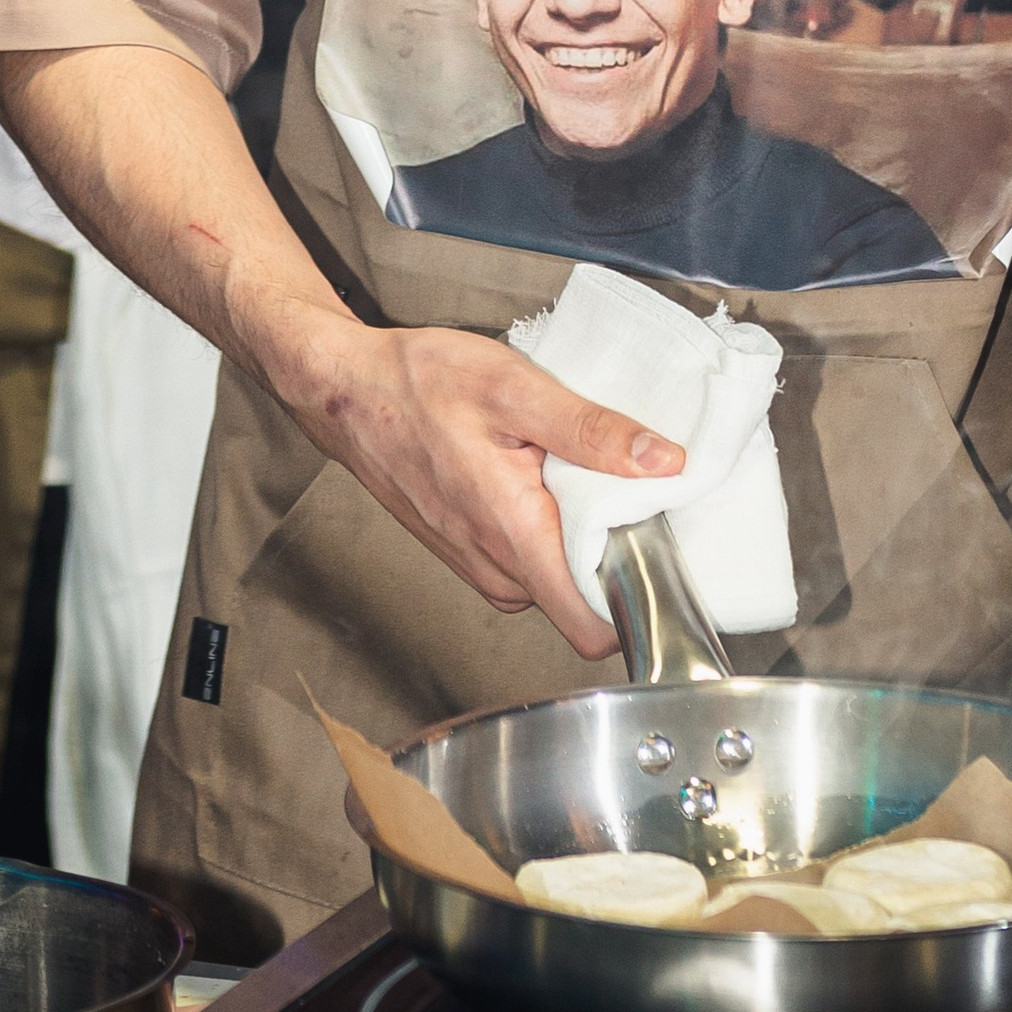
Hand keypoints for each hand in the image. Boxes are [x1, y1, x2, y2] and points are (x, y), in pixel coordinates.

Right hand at [274, 313, 683, 659]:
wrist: (348, 390)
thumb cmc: (419, 384)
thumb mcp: (516, 388)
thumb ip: (591, 430)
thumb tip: (662, 461)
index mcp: (514, 534)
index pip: (592, 627)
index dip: (636, 599)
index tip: (663, 549)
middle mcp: (495, 566)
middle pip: (582, 600)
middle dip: (613, 554)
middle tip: (625, 487)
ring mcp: (478, 563)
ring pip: (556, 580)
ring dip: (579, 538)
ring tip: (579, 473)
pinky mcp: (469, 551)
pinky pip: (528, 561)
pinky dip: (548, 528)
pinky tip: (544, 476)